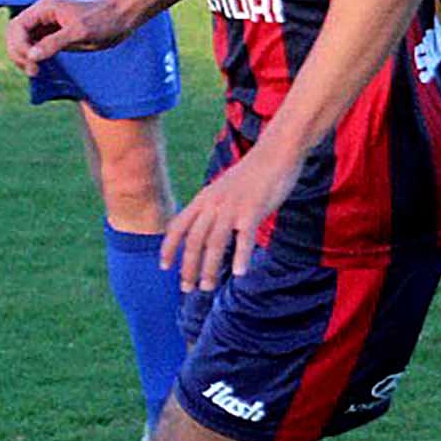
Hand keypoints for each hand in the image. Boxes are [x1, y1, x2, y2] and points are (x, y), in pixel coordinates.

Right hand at [7, 0, 119, 74]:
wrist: (121, 17)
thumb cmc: (103, 20)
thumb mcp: (79, 32)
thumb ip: (54, 43)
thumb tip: (31, 56)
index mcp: (44, 9)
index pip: (17, 27)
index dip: (19, 46)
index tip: (32, 63)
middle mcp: (42, 15)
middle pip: (14, 34)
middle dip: (18, 52)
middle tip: (33, 71)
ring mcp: (47, 25)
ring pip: (22, 41)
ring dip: (23, 56)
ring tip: (35, 71)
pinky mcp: (54, 35)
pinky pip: (34, 46)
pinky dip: (32, 57)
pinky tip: (39, 67)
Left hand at [160, 140, 302, 294]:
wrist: (276, 152)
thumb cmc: (253, 174)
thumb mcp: (224, 188)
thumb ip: (214, 206)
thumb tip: (208, 226)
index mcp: (204, 198)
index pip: (178, 226)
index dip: (169, 247)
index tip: (164, 266)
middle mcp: (213, 203)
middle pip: (194, 240)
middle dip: (188, 267)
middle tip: (187, 289)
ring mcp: (232, 206)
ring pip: (214, 243)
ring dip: (209, 268)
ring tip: (207, 287)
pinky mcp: (253, 209)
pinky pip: (244, 237)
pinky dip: (241, 256)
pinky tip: (240, 273)